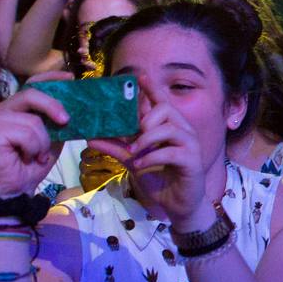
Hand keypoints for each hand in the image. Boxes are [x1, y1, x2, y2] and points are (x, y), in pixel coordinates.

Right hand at [0, 88, 69, 197]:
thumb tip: (77, 106)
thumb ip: (57, 121)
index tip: (70, 78)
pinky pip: (26, 133)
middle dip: (53, 107)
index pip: (32, 84)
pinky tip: (27, 158)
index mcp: (17, 108)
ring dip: (43, 142)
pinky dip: (34, 148)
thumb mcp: (52, 139)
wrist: (14, 190)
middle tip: (66, 122)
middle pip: (32, 93)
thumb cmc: (31, 165)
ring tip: (36, 155)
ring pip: (33, 120)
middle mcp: (3, 109)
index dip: (51, 78)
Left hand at [87, 80, 207, 229]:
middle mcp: (182, 131)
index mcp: (169, 127)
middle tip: (134, 134)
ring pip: (170, 129)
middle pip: (166, 109)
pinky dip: (152, 157)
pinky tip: (140, 166)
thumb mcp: (133, 161)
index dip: (151, 88)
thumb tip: (90, 138)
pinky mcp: (192, 160)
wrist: (177, 205)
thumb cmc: (159, 179)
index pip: (161, 101)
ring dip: (147, 139)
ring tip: (133, 152)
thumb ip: (116, 148)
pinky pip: (171, 152)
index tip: (139, 76)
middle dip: (146, 119)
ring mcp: (190, 145)